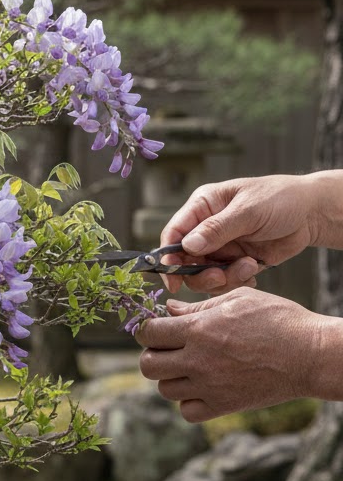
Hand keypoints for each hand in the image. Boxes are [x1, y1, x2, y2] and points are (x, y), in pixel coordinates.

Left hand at [135, 288, 329, 421]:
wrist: (311, 354)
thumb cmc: (278, 319)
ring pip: (165, 390)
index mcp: (198, 329)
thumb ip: (197, 306)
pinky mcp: (225, 406)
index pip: (147, 332)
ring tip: (188, 367)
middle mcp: (198, 360)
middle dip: (152, 355)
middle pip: (147, 365)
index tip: (154, 328)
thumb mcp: (237, 299)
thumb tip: (167, 309)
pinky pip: (188, 412)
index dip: (145, 329)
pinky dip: (189, 402)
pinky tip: (202, 387)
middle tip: (168, 349)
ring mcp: (210, 386)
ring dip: (171, 378)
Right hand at [157, 174, 336, 293]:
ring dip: (224, 278)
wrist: (312, 213)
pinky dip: (237, 281)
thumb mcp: (249, 210)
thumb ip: (217, 228)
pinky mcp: (234, 261)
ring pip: (204, 274)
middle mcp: (205, 228)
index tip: (173, 279)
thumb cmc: (280, 199)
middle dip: (201, 274)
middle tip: (220, 276)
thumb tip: (187, 246)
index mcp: (202, 207)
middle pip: (184, 260)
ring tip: (249, 268)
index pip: (173, 234)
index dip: (168, 257)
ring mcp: (220, 246)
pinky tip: (253, 272)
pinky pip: (224, 280)